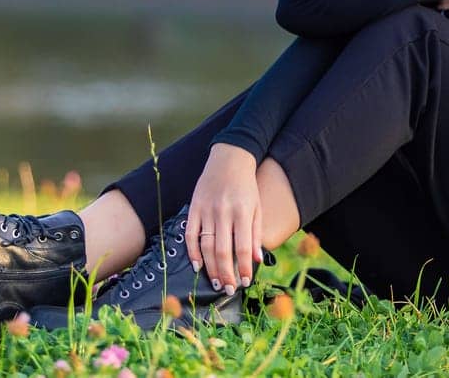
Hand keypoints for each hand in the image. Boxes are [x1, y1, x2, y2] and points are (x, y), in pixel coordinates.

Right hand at [187, 143, 263, 295]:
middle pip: (222, 251)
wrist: (230, 158)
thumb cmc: (247, 186)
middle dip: (226, 274)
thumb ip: (256, 233)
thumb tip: (256, 260)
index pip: (242, 248)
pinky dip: (192, 252)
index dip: (243, 268)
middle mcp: (224, 212)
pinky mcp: (194, 207)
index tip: (244, 282)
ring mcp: (207, 210)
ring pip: (205, 246)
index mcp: (243, 212)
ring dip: (210, 268)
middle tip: (229, 290)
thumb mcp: (257, 207)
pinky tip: (197, 265)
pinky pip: (190, 234)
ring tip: (216, 283)